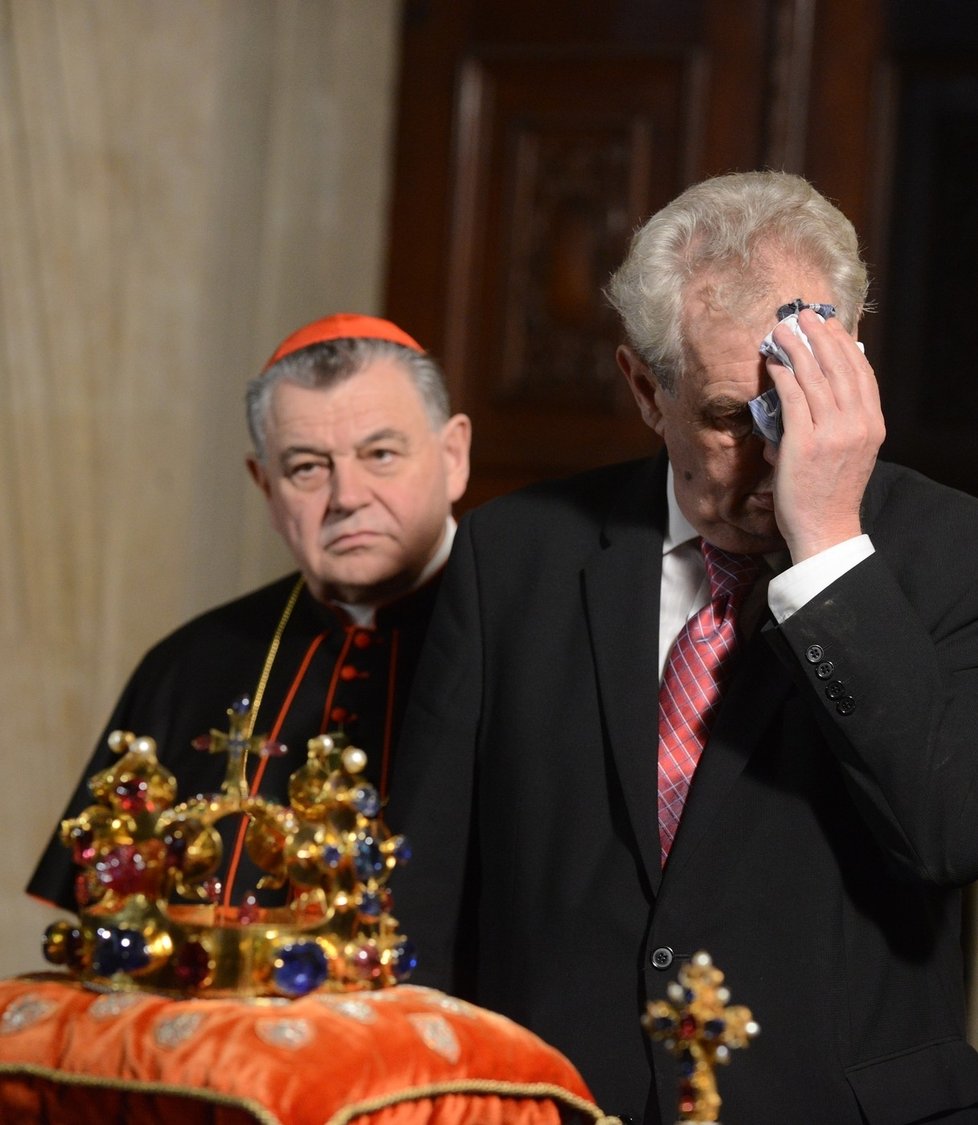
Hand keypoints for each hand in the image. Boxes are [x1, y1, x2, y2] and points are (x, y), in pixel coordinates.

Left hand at [765, 308, 884, 562]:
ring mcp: (832, 433)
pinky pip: (793, 398)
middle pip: (840, 367)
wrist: (825, 528)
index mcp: (872, 425)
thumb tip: (810, 395)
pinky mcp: (805, 442)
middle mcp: (857, 424)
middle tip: (803, 316)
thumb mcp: (848, 452)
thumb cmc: (829, 492)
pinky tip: (774, 363)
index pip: (862, 374)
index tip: (831, 326)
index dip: (845, 345)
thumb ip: (837, 423)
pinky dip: (783, 376)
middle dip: (821, 336)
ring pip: (815, 377)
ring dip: (797, 348)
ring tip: (782, 331)